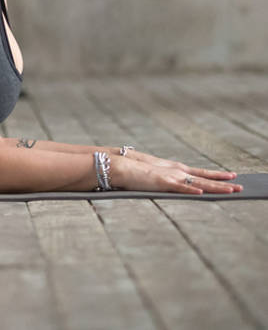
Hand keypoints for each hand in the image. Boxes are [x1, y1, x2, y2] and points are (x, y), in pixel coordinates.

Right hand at [112, 150, 242, 194]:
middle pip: (203, 177)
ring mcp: (169, 176)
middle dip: (223, 182)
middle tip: (240, 186)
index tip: (229, 176)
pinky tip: (203, 192)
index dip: (214, 175)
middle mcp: (174, 170)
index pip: (198, 172)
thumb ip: (160, 178)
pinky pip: (180, 187)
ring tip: (232, 190)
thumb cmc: (131, 169)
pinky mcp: (161, 182)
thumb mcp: (150, 173)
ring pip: (198, 182)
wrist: (117, 165)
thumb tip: (163, 182)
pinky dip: (192, 190)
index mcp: (172, 168)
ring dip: (216, 187)